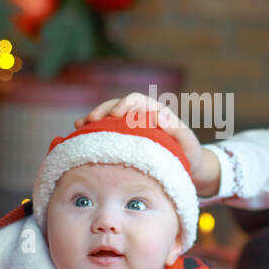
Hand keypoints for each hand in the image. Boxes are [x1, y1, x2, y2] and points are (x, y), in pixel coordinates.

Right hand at [76, 93, 220, 196]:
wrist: (189, 167)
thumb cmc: (189, 153)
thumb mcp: (187, 142)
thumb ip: (176, 129)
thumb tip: (158, 115)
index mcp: (154, 111)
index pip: (136, 101)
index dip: (124, 104)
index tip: (116, 114)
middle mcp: (140, 115)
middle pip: (116, 105)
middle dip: (102, 110)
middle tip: (91, 121)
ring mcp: (129, 127)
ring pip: (108, 118)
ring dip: (93, 120)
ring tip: (79, 127)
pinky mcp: (123, 139)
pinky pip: (105, 132)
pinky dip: (93, 133)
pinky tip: (79, 137)